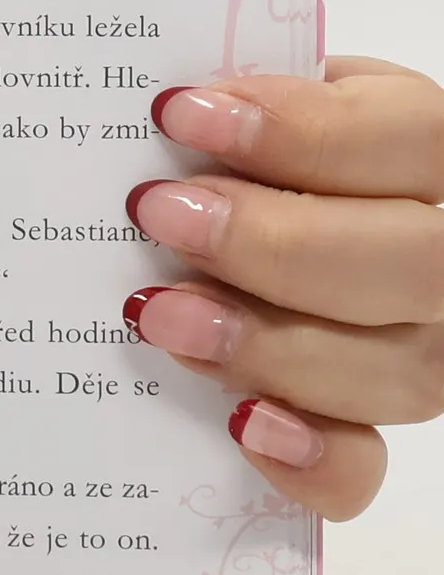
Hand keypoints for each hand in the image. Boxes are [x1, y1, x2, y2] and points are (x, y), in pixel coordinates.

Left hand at [124, 55, 443, 519]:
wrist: (253, 234)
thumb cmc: (254, 157)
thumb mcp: (269, 111)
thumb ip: (253, 106)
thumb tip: (174, 110)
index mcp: (432, 156)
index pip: (415, 139)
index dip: (305, 129)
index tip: (181, 114)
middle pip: (417, 263)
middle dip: (279, 241)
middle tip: (162, 214)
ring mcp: (419, 354)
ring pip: (396, 371)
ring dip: (270, 344)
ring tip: (158, 312)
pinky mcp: (364, 433)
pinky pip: (363, 468)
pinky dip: (308, 456)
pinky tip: (243, 425)